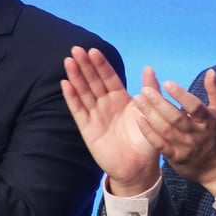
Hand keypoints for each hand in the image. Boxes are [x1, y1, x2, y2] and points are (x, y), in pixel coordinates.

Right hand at [62, 47, 160, 195]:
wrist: (138, 167)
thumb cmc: (146, 140)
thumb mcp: (150, 112)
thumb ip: (150, 91)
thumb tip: (149, 68)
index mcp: (121, 99)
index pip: (109, 78)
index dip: (101, 65)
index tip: (93, 50)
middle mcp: (106, 105)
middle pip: (93, 81)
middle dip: (85, 65)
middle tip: (76, 49)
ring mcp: (95, 115)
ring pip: (84, 92)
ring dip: (76, 77)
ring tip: (68, 61)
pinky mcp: (87, 129)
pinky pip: (78, 111)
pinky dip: (72, 98)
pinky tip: (65, 84)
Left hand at [132, 68, 215, 195]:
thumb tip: (210, 71)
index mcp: (209, 121)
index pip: (195, 107)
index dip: (181, 95)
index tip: (167, 83)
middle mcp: (196, 134)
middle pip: (176, 118)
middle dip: (159, 103)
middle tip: (145, 90)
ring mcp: (185, 147)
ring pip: (165, 130)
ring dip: (150, 114)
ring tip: (138, 99)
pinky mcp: (175, 157)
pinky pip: (160, 145)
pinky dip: (149, 133)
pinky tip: (139, 120)